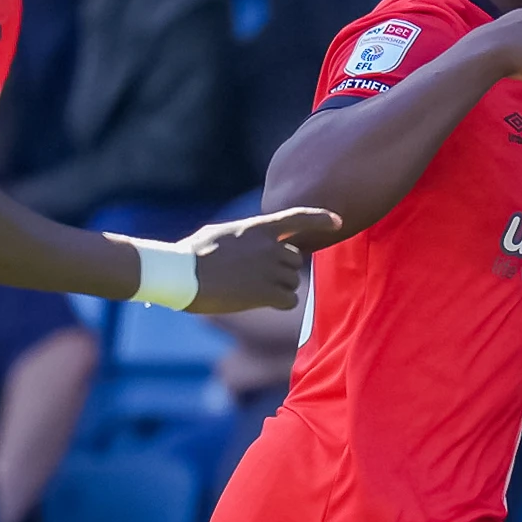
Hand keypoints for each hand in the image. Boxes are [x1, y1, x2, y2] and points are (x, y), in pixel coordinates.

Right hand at [180, 207, 339, 313]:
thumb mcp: (221, 233)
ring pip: (293, 281)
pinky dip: (280, 303)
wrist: (182, 273)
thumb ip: (244, 236)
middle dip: (284, 270)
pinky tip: (261, 302)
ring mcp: (270, 269)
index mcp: (258, 227)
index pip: (299, 217)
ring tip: (252, 289)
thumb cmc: (192, 253)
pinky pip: (289, 300)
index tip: (338, 222)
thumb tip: (249, 243)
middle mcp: (270, 246)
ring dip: (280, 288)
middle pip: (296, 260)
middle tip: (258, 277)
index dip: (321, 219)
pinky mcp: (266, 292)